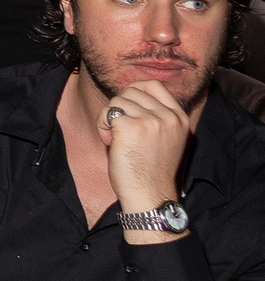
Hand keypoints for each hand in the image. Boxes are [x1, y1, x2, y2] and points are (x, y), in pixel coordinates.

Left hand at [99, 81, 194, 215]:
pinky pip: (107, 112)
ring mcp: (152, 121)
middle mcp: (169, 117)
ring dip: (109, 118)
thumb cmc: (150, 169)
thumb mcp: (164, 137)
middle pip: (131, 91)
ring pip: (117, 101)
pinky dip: (101, 125)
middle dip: (119, 107)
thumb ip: (155, 115)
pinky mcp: (132, 127)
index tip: (127, 107)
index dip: (134, 90)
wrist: (150, 195)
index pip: (154, 85)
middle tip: (120, 130)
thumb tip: (129, 92)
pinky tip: (109, 142)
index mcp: (180, 118)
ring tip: (116, 140)